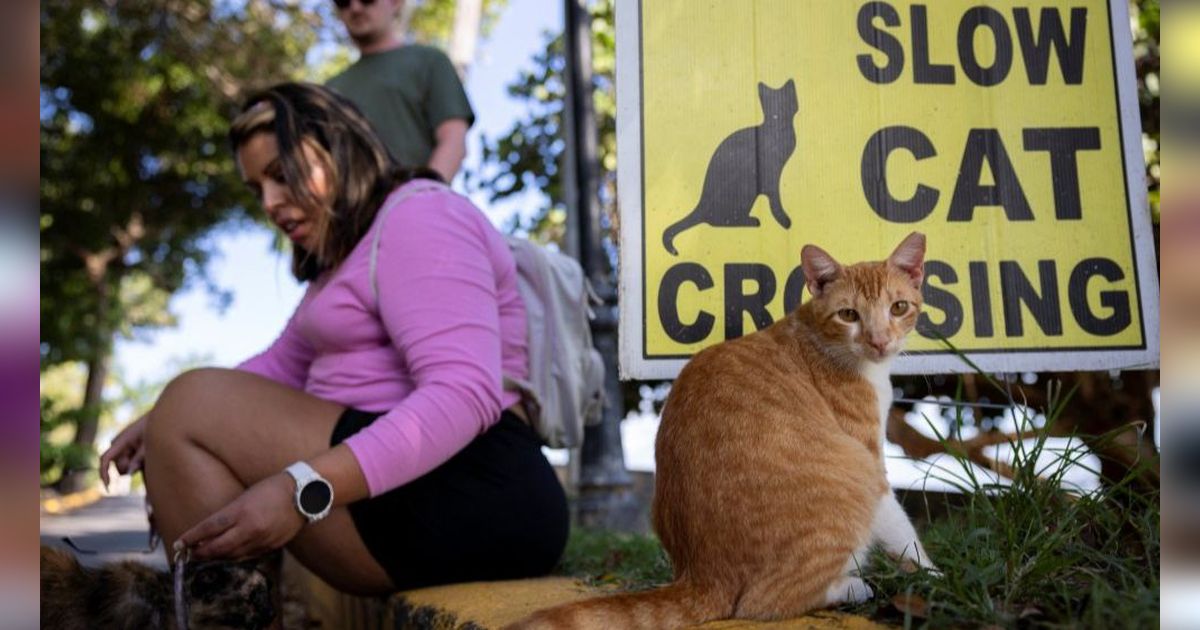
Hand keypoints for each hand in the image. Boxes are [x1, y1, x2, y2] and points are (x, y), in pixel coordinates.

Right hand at [98, 413, 148, 489]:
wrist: (158, 420)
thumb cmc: (153, 430)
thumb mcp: (149, 444)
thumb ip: (139, 458)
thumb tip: (129, 472)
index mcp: (121, 441)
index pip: (105, 458)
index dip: (104, 473)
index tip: (108, 486)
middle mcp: (116, 444)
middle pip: (119, 468)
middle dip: (130, 469)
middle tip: (146, 459)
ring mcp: (120, 448)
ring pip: (123, 468)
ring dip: (135, 466)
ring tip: (147, 454)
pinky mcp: (124, 450)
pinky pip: (127, 463)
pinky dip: (135, 463)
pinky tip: (144, 455)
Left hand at [177, 474, 304, 560]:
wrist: (304, 495)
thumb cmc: (272, 489)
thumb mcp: (245, 497)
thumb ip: (229, 515)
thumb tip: (210, 531)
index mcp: (242, 511)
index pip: (209, 528)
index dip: (192, 537)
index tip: (179, 542)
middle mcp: (250, 528)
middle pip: (218, 547)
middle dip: (201, 552)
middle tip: (190, 553)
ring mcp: (261, 539)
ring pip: (232, 555)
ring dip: (216, 556)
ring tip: (206, 554)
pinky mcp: (271, 546)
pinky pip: (247, 555)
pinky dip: (234, 555)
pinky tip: (228, 553)